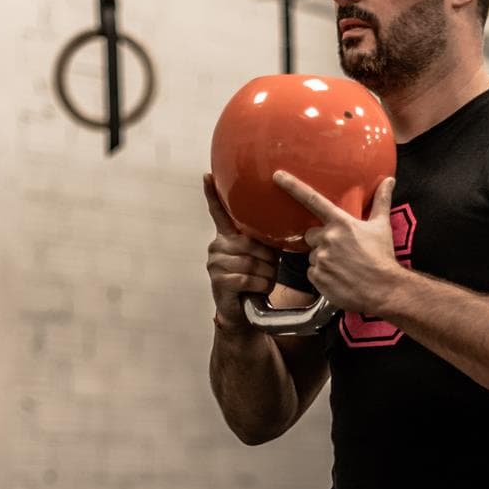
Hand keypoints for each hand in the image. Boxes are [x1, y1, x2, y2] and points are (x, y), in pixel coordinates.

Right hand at [203, 174, 278, 330]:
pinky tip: (258, 289)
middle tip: (269, 271)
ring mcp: (215, 263)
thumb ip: (264, 240)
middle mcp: (217, 246)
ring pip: (252, 262)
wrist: (245, 313)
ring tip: (263, 281)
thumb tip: (281, 224)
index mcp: (226, 237)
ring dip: (266, 275)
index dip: (212, 194)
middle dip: (267, 260)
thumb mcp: (263, 257)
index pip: (218, 212)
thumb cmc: (255, 282)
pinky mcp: (219, 280)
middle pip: (251, 244)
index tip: (207, 176)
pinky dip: (260, 285)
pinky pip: (248, 277)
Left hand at [274, 172, 398, 313]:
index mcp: (341, 223)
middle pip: (311, 235)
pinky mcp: (317, 277)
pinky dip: (322, 276)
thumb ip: (381, 201)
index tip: (277, 176)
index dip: (293, 186)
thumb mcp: (382, 226)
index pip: (312, 199)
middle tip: (341, 250)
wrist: (384, 289)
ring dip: (324, 260)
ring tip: (343, 267)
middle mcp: (328, 238)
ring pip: (313, 255)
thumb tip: (389, 181)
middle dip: (321, 241)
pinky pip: (313, 273)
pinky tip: (338, 278)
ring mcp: (321, 259)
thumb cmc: (382, 257)